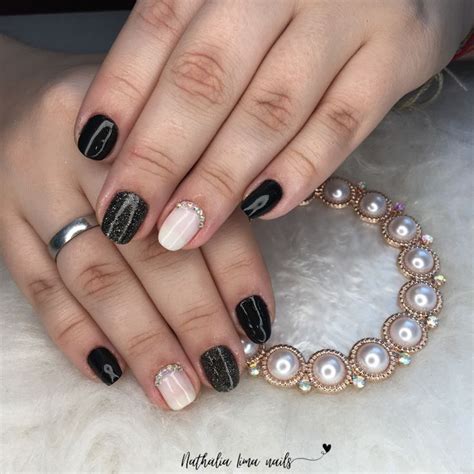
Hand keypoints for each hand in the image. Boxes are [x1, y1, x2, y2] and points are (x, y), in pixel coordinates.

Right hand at [0, 37, 273, 408]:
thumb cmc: (118, 125)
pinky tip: (109, 372)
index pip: (198, 205)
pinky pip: (35, 286)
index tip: (256, 321)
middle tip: (221, 370)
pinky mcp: (0, 221)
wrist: (20, 100)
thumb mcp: (165, 131)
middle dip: (190, 318)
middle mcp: (79, 152)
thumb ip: (203, 188)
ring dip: (139, 340)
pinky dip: (73, 334)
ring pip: (93, 277)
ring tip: (175, 389)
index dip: (233, 269)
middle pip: (145, 248)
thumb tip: (243, 288)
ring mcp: (29, 188)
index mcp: (139, 119)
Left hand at [75, 0, 471, 249]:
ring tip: (183, 232)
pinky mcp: (398, 54)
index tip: (93, 155)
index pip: (159, 27)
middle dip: (162, 156)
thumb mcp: (234, 4)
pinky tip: (264, 210)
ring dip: (220, 178)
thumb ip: (183, 55)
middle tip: (128, 216)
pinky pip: (343, 124)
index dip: (122, 94)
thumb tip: (122, 139)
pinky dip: (300, 170)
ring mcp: (347, 15)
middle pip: (207, 78)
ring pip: (269, 110)